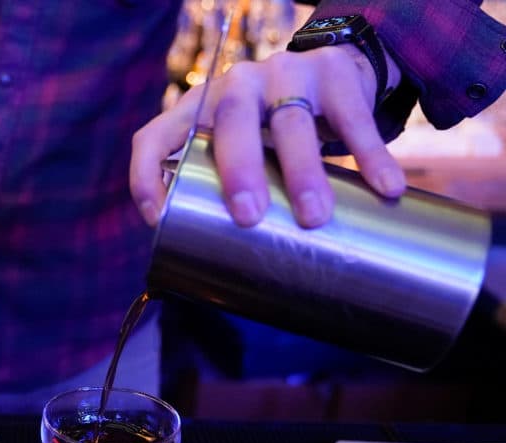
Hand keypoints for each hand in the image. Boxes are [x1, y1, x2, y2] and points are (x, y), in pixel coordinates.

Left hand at [130, 44, 405, 228]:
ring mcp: (286, 75)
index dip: (145, 175)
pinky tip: (386, 187)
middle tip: (249, 217)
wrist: (331, 73)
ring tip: (314, 218)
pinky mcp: (335, 76)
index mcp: (198, 108)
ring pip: (291, 120)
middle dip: (238, 169)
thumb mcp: (238, 150)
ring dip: (303, 172)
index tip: (157, 219)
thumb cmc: (270, 134)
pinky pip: (353, 117)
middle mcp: (237, 86)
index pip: (154, 136)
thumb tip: (213, 279)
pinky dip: (369, 155)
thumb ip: (225, 189)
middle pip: (231, 121)